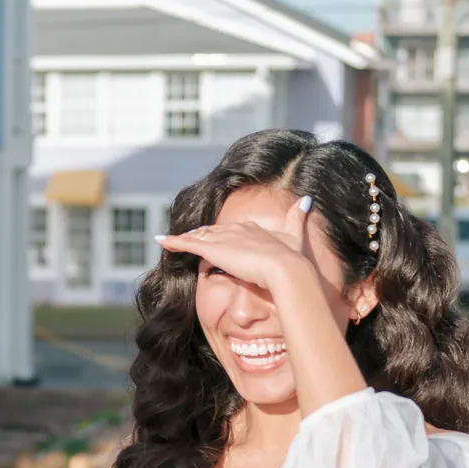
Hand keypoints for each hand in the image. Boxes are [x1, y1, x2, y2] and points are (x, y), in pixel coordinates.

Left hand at [154, 219, 320, 294]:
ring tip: (172, 240)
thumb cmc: (292, 258)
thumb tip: (307, 198)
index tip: (212, 238)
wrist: (285, 269)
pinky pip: (187, 244)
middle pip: (212, 231)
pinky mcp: (213, 249)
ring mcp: (224, 238)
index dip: (220, 234)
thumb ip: (298, 217)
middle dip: (200, 235)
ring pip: (199, 236)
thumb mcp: (295, 235)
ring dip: (185, 239)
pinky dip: (173, 242)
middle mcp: (236, 229)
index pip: (230, 231)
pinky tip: (161, 241)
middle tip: (186, 239)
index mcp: (252, 228)